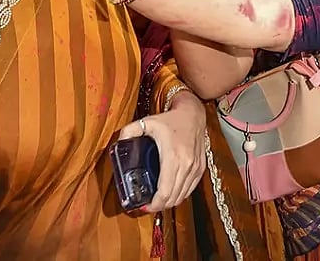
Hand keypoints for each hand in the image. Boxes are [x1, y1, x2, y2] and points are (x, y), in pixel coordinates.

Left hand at [117, 92, 206, 212]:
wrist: (193, 113)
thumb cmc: (171, 119)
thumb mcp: (147, 122)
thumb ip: (130, 131)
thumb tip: (118, 143)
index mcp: (173, 157)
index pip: (165, 191)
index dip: (154, 204)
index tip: (143, 206)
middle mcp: (187, 165)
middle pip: (174, 197)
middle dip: (159, 206)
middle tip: (147, 205)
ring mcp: (196, 168)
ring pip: (183, 196)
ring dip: (170, 202)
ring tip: (157, 201)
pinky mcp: (200, 168)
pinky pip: (190, 189)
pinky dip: (180, 195)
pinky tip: (170, 194)